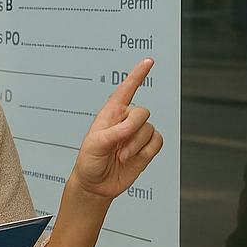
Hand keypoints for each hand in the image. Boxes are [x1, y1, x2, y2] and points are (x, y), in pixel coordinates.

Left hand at [69, 58, 164, 201]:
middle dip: (133, 130)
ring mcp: (136, 134)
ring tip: (122, 156)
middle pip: (143, 112)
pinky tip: (134, 158)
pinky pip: (157, 141)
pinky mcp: (146, 148)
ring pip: (150, 129)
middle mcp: (125, 121)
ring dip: (137, 145)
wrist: (96, 184)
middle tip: (119, 147)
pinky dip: (147, 151)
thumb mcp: (94, 146)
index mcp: (110, 114)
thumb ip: (112, 134)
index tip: (148, 61)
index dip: (137, 75)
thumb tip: (130, 128)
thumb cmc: (89, 161)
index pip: (126, 90)